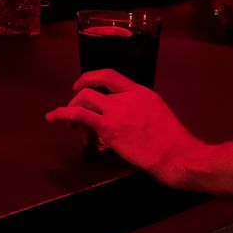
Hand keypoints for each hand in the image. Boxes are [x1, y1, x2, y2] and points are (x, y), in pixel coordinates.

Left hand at [45, 70, 205, 187]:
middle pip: (93, 89)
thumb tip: (126, 122)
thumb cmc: (175, 144)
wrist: (180, 156)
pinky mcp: (108, 127)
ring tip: (68, 124)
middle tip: (73, 111)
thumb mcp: (159, 116)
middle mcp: (128, 97)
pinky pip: (78, 115)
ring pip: (84, 99)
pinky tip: (52, 118)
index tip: (81, 84)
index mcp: (142, 93)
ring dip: (71, 109)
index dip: (92, 77)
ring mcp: (117, 110)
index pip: (111, 76)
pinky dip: (62, 114)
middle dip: (79, 98)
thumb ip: (141, 113)